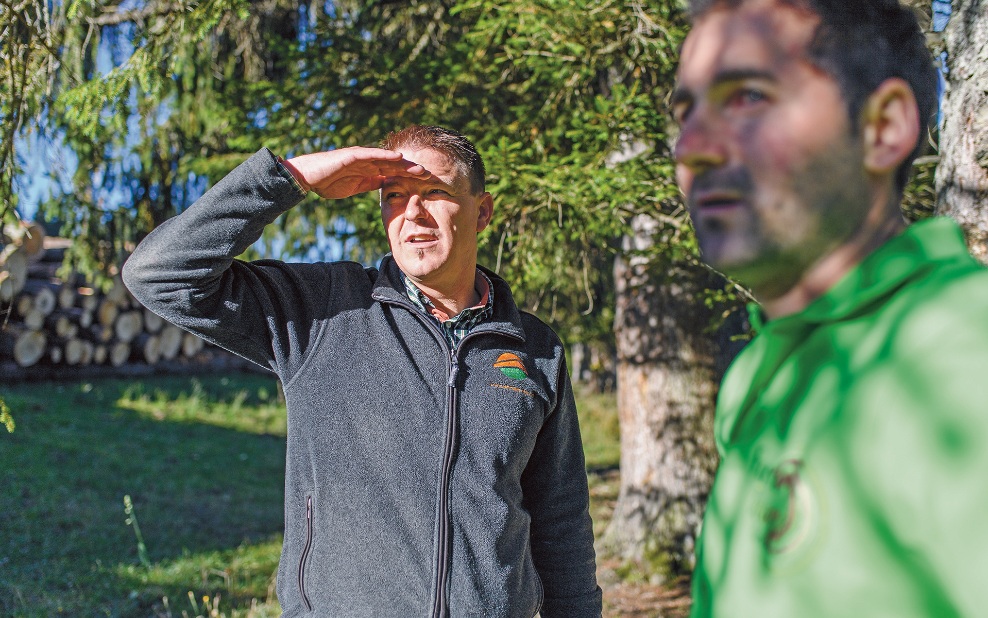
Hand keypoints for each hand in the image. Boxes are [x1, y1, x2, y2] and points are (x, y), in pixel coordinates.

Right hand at [283, 147, 429, 199]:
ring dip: (404, 163)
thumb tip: (385, 186)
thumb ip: (369, 184)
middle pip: (394, 165)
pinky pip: (372, 155)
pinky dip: (385, 155)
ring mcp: (361, 157)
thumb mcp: (354, 188)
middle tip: (430, 174)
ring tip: (420, 167)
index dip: (409, 178)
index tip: (425, 184)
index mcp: (369, 171)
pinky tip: (399, 157)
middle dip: (412, 170)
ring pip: (387, 159)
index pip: (393, 173)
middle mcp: (367, 162)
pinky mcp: (352, 155)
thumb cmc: (327, 183)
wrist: (307, 177)